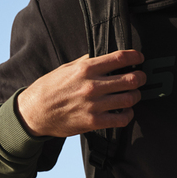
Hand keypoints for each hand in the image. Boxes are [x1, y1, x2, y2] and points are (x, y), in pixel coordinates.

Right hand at [16, 50, 146, 137]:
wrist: (34, 112)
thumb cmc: (50, 88)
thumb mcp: (66, 68)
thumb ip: (86, 61)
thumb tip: (104, 55)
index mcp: (86, 68)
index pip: (119, 58)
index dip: (135, 56)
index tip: (140, 57)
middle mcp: (92, 86)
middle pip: (130, 79)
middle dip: (140, 78)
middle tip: (141, 78)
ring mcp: (94, 105)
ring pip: (129, 99)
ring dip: (135, 96)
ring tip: (134, 95)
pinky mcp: (94, 122)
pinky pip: (121, 119)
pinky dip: (128, 115)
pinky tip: (126, 111)